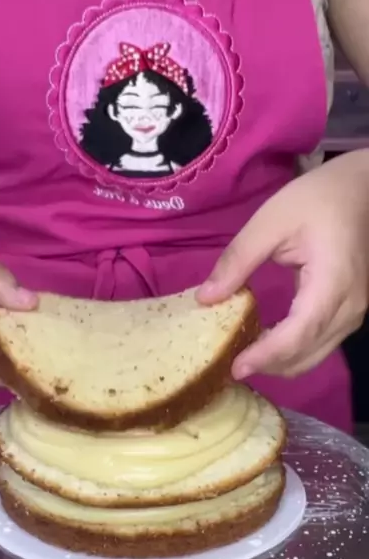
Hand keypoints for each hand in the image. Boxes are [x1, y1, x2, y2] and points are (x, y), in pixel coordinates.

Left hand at [198, 151, 368, 378]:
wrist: (359, 190)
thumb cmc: (317, 199)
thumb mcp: (270, 222)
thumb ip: (237, 261)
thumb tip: (205, 298)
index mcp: (332, 282)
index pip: (298, 333)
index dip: (266, 355)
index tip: (235, 367)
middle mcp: (349, 306)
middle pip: (307, 353)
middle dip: (268, 366)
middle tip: (228, 366)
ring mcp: (353, 313)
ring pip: (315, 355)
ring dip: (279, 363)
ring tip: (241, 356)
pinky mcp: (348, 312)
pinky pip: (319, 344)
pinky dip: (291, 352)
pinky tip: (263, 344)